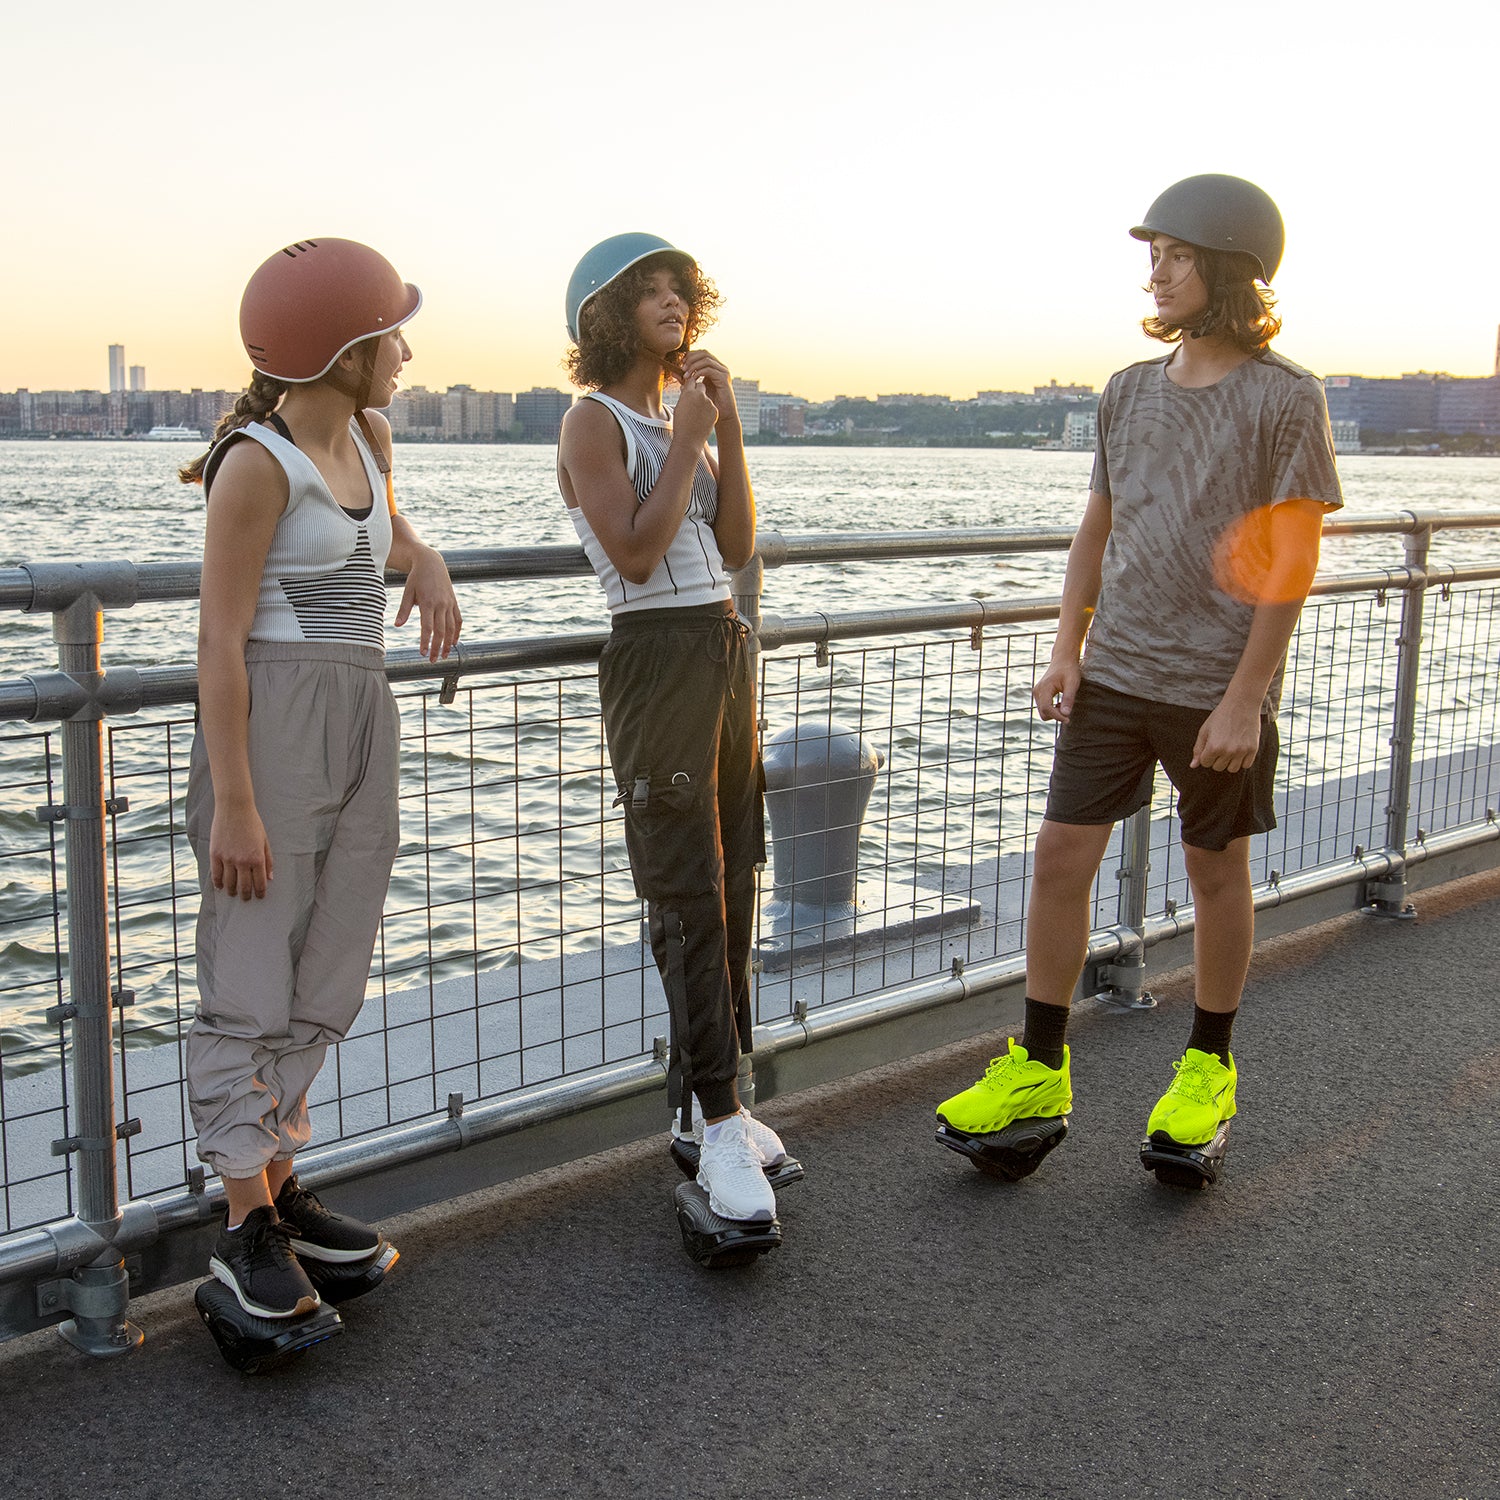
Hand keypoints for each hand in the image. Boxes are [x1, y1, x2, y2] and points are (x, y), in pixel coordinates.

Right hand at [210, 803, 272, 900]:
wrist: (234, 809)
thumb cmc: (252, 823)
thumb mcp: (265, 841)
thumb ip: (268, 860)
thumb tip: (269, 877)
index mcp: (257, 858)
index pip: (259, 882)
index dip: (260, 892)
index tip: (260, 896)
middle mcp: (242, 861)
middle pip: (244, 885)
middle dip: (246, 895)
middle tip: (246, 899)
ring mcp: (227, 858)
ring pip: (229, 882)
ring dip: (232, 891)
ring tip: (233, 894)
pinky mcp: (215, 854)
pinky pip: (216, 874)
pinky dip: (218, 883)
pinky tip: (220, 886)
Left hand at [395, 544, 461, 660]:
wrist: (431, 562)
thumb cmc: (416, 577)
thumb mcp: (407, 591)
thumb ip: (404, 609)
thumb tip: (397, 625)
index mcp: (428, 602)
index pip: (428, 627)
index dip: (426, 641)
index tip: (422, 653)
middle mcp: (441, 604)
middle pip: (441, 631)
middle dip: (436, 647)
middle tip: (432, 660)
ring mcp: (449, 603)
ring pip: (451, 628)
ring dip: (448, 643)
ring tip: (443, 655)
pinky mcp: (454, 602)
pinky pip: (458, 620)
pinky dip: (457, 632)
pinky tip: (453, 642)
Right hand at [672, 373, 718, 447]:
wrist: (689, 440)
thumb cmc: (680, 424)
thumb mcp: (679, 407)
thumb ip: (685, 396)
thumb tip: (686, 388)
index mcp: (688, 393)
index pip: (691, 381)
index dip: (690, 386)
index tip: (690, 390)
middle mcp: (700, 395)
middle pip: (701, 386)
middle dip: (699, 391)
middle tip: (695, 401)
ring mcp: (709, 403)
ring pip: (707, 398)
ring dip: (704, 402)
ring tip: (697, 415)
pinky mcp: (715, 410)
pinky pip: (711, 407)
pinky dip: (708, 411)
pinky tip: (702, 419)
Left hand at [680, 349, 736, 422]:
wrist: (723, 414)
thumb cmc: (710, 402)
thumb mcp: (695, 388)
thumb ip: (686, 380)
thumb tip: (673, 372)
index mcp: (714, 367)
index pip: (701, 353)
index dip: (690, 355)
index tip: (681, 364)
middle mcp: (720, 367)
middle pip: (704, 353)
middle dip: (691, 358)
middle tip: (682, 368)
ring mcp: (723, 371)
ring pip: (706, 360)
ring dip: (693, 366)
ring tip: (685, 375)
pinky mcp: (724, 378)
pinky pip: (710, 370)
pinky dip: (699, 373)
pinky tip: (693, 380)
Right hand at [1033, 658, 1081, 721]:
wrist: (1063, 660)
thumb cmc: (1069, 670)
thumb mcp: (1072, 684)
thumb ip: (1068, 699)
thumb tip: (1065, 714)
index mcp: (1044, 688)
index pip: (1047, 708)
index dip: (1057, 716)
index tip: (1068, 720)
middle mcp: (1037, 691)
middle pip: (1043, 713)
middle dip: (1055, 715)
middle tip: (1068, 710)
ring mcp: (1036, 692)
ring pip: (1042, 712)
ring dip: (1054, 713)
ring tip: (1064, 705)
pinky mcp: (1038, 694)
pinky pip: (1043, 707)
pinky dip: (1051, 709)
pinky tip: (1060, 704)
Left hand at [1191, 698, 1261, 772]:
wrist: (1241, 704)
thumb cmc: (1221, 716)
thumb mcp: (1204, 730)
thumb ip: (1198, 749)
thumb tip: (1193, 765)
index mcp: (1213, 747)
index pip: (1205, 763)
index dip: (1206, 755)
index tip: (1211, 745)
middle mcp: (1228, 751)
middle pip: (1218, 767)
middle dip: (1217, 758)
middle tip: (1221, 744)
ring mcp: (1241, 751)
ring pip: (1232, 769)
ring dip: (1229, 762)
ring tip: (1230, 748)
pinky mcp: (1253, 749)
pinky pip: (1246, 765)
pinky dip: (1242, 760)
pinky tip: (1240, 749)